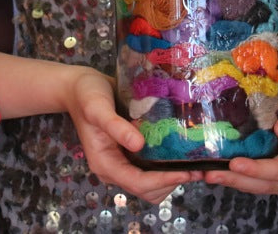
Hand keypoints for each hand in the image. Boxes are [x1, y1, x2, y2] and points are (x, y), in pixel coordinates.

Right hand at [66, 68, 197, 203]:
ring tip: (194, 162)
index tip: (187, 172)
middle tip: (197, 167)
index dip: (163, 181)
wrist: (79, 87)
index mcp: (104, 163)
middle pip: (147, 190)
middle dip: (172, 183)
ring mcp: (122, 161)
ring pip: (152, 184)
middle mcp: (114, 168)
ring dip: (172, 178)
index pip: (137, 183)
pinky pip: (152, 169)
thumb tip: (139, 145)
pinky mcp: (130, 153)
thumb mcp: (97, 107)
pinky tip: (181, 153)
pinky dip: (167, 167)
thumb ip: (115, 126)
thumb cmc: (86, 95)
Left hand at [203, 82, 277, 193]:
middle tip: (211, 174)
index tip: (235, 163)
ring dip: (235, 183)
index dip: (259, 169)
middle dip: (240, 180)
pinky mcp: (277, 177)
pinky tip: (219, 173)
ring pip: (261, 187)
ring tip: (209, 175)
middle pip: (270, 183)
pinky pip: (257, 183)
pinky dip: (238, 180)